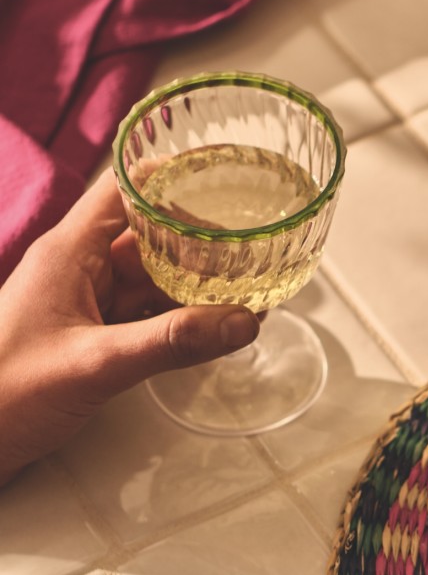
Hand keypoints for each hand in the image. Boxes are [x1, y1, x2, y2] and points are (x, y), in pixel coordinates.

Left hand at [0, 169, 259, 486]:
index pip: (127, 189)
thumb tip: (241, 322)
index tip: (225, 183)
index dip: (174, 179)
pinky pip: (147, 317)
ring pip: (154, 280)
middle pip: (152, 237)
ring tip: (249, 292)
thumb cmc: (4, 394)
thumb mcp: (96, 365)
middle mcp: (80, 269)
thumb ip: (172, 343)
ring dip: (197, 287)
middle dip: (202, 244)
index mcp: (71, 253)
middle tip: (256, 253)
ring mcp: (87, 304)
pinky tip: (213, 329)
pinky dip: (181, 320)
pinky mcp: (93, 337)